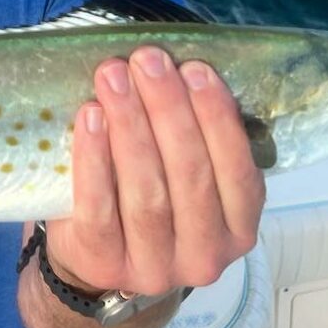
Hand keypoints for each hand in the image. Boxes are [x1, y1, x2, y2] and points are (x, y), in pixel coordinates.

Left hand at [46, 49, 264, 295]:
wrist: (95, 253)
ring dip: (130, 126)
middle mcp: (205, 255)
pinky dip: (94, 158)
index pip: (237, 171)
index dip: (217, 117)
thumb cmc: (150, 193)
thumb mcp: (186, 173)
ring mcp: (155, 267)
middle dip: (168, 110)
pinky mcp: (104, 264)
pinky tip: (90, 117)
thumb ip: (194, 135)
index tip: (195, 68)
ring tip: (114, 78)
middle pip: (190, 175)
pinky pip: (99, 208)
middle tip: (147, 60)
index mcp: (238, 228)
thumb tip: (178, 69)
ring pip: (146, 193)